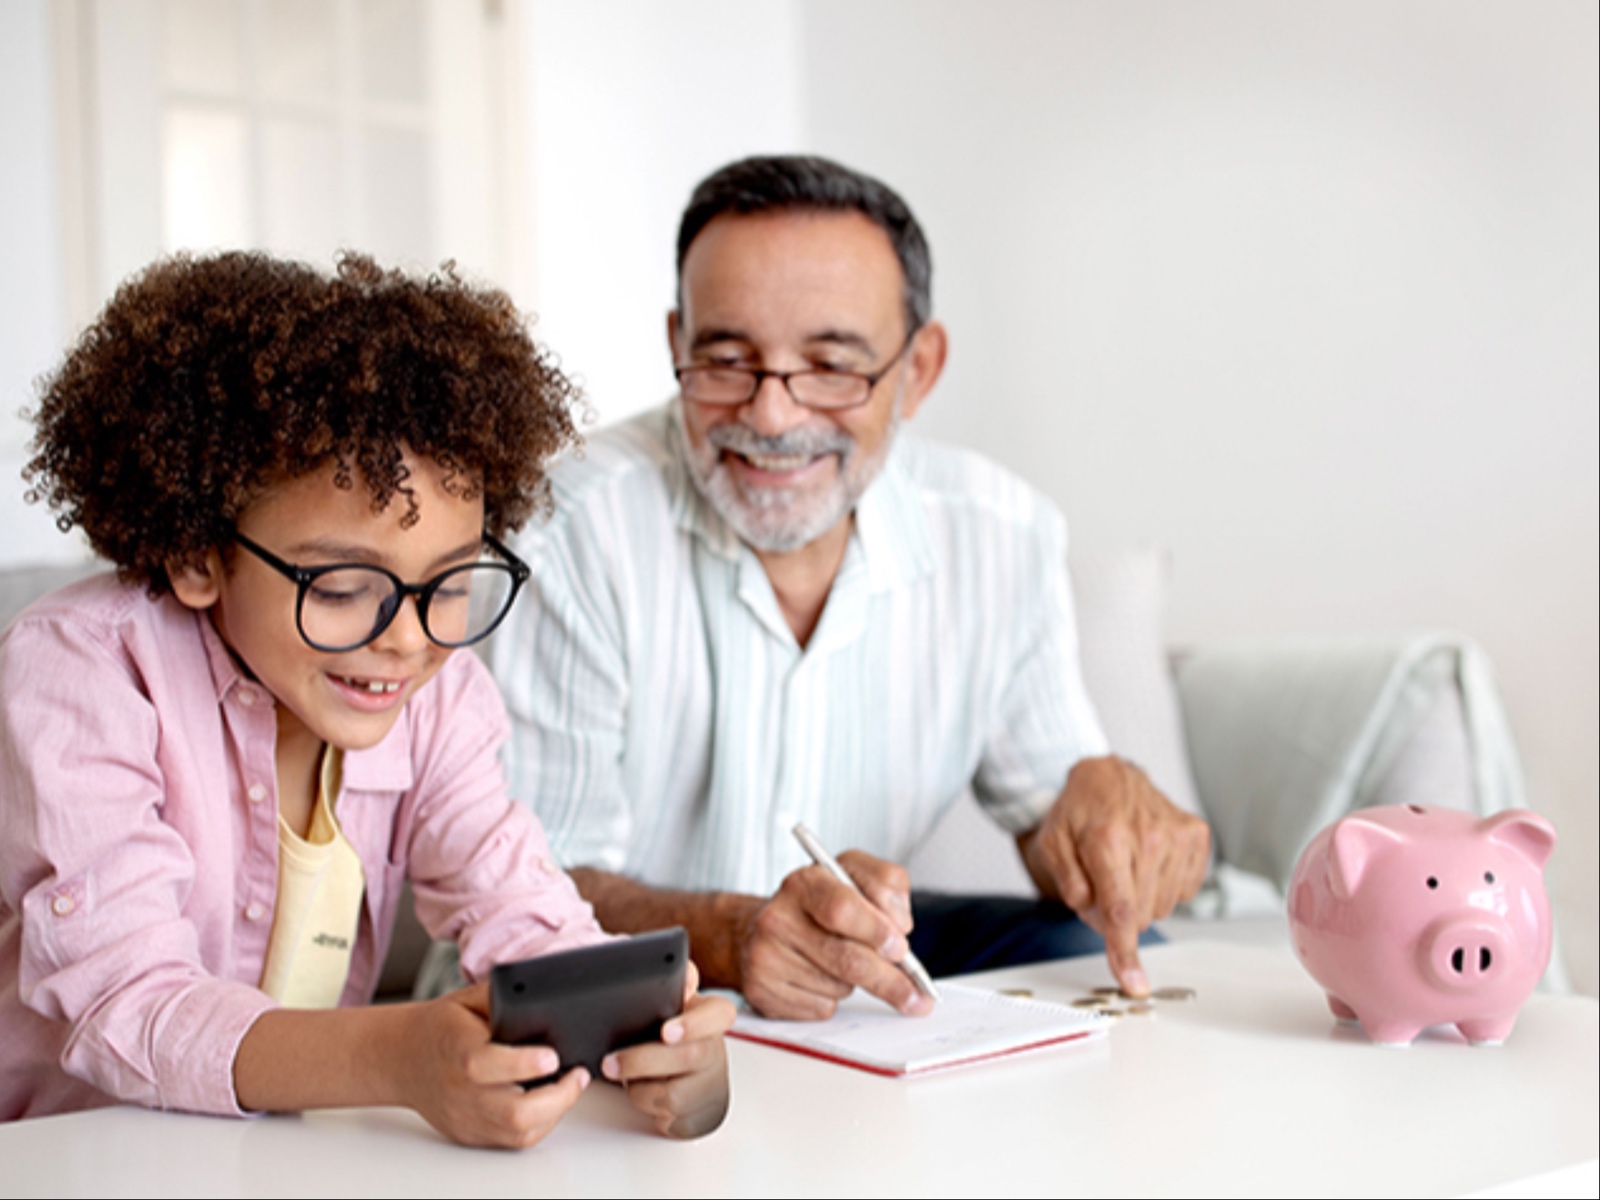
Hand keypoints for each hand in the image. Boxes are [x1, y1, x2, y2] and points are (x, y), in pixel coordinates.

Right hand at [393, 983, 589, 1148]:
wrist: (404, 1059)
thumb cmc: (442, 1026)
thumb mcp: (469, 999)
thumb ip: (503, 998)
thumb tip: (546, 994)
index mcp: (458, 1049)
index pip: (486, 1064)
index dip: (524, 1064)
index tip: (553, 1055)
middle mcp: (460, 1090)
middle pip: (512, 1112)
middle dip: (557, 1098)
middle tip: (577, 1076)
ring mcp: (465, 1117)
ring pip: (517, 1133)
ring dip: (554, 1113)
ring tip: (569, 1088)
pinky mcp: (470, 1134)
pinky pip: (512, 1141)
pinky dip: (538, 1125)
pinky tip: (549, 1105)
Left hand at [602, 963, 734, 1137]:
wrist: (672, 1069)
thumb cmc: (664, 1028)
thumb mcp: (666, 998)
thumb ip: (672, 978)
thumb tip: (683, 975)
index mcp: (710, 1016)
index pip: (719, 1015)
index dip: (694, 1024)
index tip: (666, 1031)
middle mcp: (714, 1049)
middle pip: (687, 1058)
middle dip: (643, 1061)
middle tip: (611, 1061)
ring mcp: (708, 1084)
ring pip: (673, 1093)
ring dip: (639, 1085)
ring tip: (622, 1072)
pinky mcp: (697, 1113)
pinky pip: (668, 1115)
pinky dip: (646, 1104)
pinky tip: (641, 1090)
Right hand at [735, 850, 929, 1019]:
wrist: (767, 928)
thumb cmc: (820, 903)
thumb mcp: (855, 874)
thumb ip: (887, 884)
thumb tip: (900, 925)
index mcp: (804, 883)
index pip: (843, 909)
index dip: (877, 931)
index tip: (902, 948)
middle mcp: (778, 918)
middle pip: (847, 959)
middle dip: (889, 979)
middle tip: (915, 993)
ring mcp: (766, 957)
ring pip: (838, 986)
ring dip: (857, 984)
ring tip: (842, 963)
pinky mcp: (763, 991)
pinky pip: (821, 1008)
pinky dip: (833, 999)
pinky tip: (820, 979)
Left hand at [1020, 756, 1209, 996]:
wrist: (1107, 776)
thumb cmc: (1078, 812)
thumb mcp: (1053, 845)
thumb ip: (1068, 882)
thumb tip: (1092, 909)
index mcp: (1107, 839)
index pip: (1121, 909)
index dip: (1125, 951)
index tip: (1134, 982)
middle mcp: (1149, 835)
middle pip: (1142, 915)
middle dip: (1118, 913)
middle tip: (1102, 882)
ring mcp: (1177, 834)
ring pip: (1164, 907)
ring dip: (1142, 898)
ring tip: (1124, 867)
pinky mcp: (1197, 835)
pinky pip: (1185, 891)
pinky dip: (1163, 884)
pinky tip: (1148, 861)